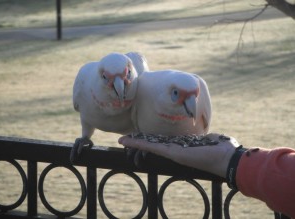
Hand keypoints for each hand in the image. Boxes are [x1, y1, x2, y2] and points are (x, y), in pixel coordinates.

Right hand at [118, 133, 239, 176]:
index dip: (150, 140)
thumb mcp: (209, 141)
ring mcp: (172, 152)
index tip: (140, 138)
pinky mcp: (171, 153)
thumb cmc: (220, 149)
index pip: (161, 143)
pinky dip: (138, 143)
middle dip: (139, 144)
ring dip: (135, 144)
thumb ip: (205, 140)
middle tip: (125, 142)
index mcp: (182, 147)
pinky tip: (128, 141)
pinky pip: (151, 146)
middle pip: (153, 146)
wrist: (228, 158)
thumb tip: (209, 139)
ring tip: (123, 142)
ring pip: (149, 146)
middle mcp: (174, 151)